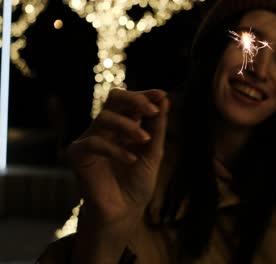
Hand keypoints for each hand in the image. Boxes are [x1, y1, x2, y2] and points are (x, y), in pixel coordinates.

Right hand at [67, 88, 168, 224]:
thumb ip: (158, 127)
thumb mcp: (153, 153)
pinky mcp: (78, 154)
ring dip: (128, 126)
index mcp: (125, 125)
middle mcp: (106, 128)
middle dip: (134, 100)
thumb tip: (165, 99)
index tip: (162, 95)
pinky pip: (93, 142)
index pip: (130, 101)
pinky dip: (115, 148)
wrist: (124, 211)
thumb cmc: (138, 182)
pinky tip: (131, 159)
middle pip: (113, 99)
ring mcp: (90, 139)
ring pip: (104, 117)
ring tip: (146, 140)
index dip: (145, 94)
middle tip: (153, 110)